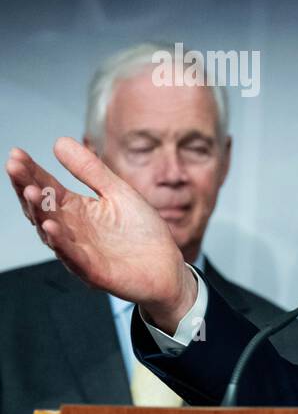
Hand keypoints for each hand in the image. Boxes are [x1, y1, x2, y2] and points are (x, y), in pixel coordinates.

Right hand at [7, 138, 196, 330]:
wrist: (166, 267)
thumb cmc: (141, 231)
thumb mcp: (118, 192)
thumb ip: (91, 170)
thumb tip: (60, 141)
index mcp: (75, 210)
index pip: (47, 188)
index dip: (30, 172)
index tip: (16, 153)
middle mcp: (70, 230)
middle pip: (42, 208)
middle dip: (26, 187)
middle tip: (14, 166)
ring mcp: (79, 252)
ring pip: (51, 232)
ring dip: (39, 212)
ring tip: (30, 191)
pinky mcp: (93, 272)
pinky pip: (73, 257)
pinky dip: (61, 243)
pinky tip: (51, 227)